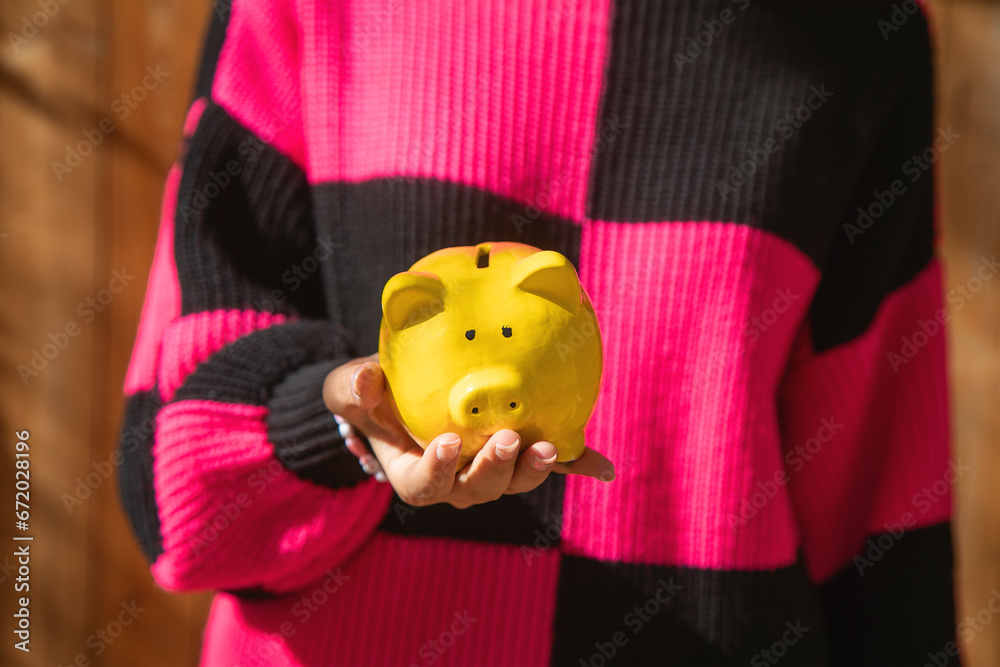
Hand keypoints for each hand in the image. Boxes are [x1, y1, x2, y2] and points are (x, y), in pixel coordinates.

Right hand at [322, 354, 614, 509]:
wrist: (400, 394)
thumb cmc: (372, 395)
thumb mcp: (349, 389)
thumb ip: (351, 389)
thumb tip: (366, 381)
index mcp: (413, 473)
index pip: (425, 485)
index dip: (439, 471)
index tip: (449, 443)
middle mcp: (454, 480)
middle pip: (477, 490)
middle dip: (496, 470)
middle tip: (510, 439)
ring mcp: (488, 469)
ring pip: (512, 481)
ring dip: (534, 469)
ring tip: (550, 447)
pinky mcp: (516, 453)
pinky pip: (546, 463)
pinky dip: (574, 465)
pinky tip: (602, 467)